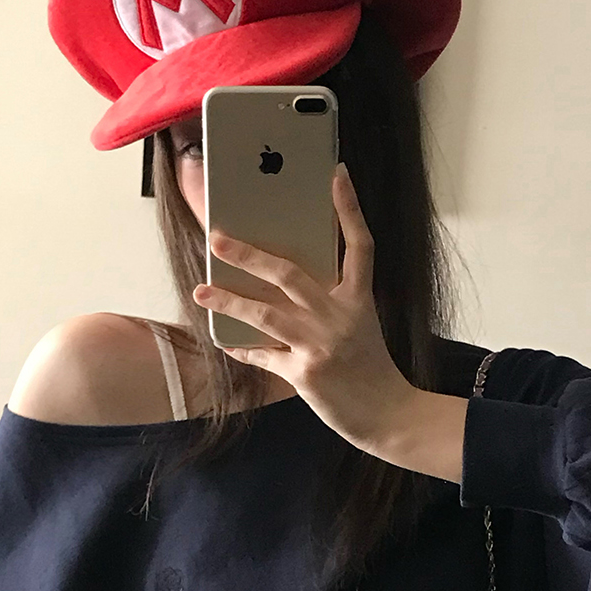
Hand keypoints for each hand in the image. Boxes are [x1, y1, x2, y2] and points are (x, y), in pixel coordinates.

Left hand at [192, 163, 421, 458]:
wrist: (389, 416)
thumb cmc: (372, 368)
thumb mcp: (362, 326)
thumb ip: (331, 303)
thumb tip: (284, 283)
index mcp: (359, 299)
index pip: (359, 244)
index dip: (349, 208)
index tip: (336, 173)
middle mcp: (341, 316)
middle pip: (289, 274)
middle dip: (249, 255)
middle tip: (217, 239)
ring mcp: (321, 345)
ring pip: (265, 314)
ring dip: (229, 301)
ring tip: (201, 292)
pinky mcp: (304, 374)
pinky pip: (263, 356)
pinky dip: (243, 349)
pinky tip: (226, 343)